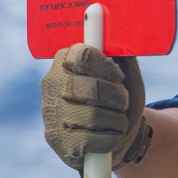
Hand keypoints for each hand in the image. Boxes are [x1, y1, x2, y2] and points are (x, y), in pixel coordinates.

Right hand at [40, 44, 146, 171]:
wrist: (120, 133)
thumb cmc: (121, 97)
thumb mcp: (126, 70)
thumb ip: (121, 50)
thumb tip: (117, 36)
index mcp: (65, 60)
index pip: (82, 55)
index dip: (106, 67)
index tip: (118, 76)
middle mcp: (51, 85)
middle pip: (89, 87)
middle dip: (116, 97)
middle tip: (122, 101)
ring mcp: (51, 114)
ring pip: (92, 115)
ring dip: (116, 119)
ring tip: (118, 120)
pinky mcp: (56, 140)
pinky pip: (89, 140)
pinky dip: (110, 139)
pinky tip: (110, 136)